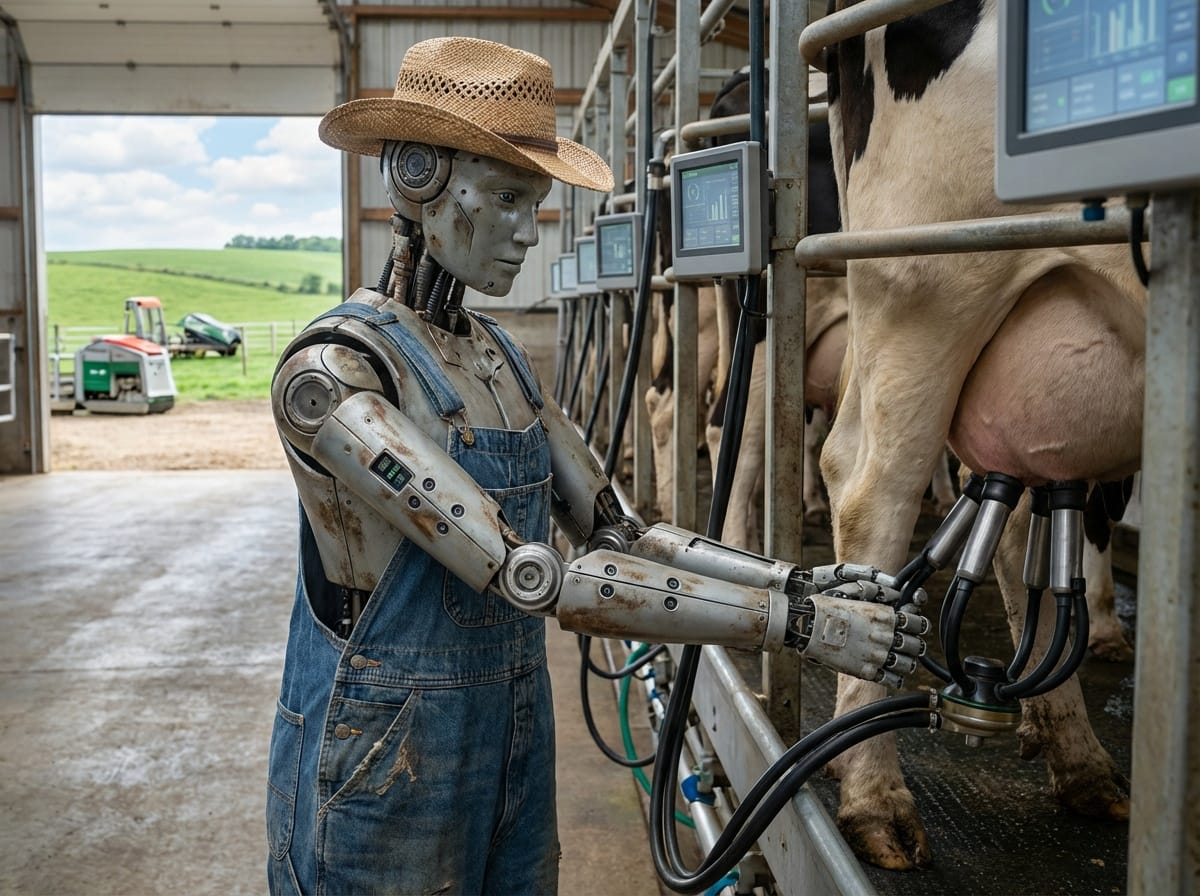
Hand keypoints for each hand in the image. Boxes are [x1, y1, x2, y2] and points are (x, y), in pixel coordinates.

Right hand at [790, 587, 929, 688]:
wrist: (808, 625)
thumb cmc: (828, 605)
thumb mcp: (855, 590)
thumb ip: (879, 591)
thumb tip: (896, 593)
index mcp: (884, 616)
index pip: (917, 623)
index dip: (919, 625)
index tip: (915, 627)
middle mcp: (884, 637)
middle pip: (915, 645)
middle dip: (915, 644)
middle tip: (910, 644)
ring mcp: (876, 656)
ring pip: (907, 664)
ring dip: (908, 662)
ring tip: (903, 660)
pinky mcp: (866, 671)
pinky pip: (891, 679)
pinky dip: (896, 678)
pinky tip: (893, 674)